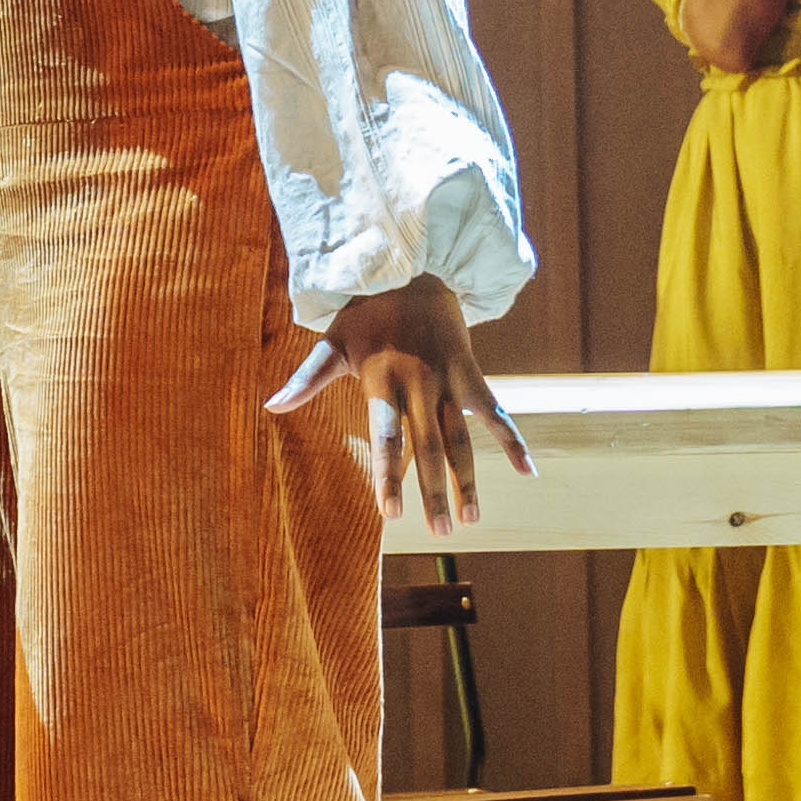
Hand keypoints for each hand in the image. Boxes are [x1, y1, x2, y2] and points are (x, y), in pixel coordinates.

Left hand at [264, 277, 537, 530]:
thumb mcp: (333, 341)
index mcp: (383, 380)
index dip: (390, 475)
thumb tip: (270, 406)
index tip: (391, 514)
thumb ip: (306, 378)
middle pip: (429, 447)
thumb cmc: (366, 312)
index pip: (387, 436)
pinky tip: (529, 472)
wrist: (413, 267)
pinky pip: (496, 413)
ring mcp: (449, 380)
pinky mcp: (471, 374)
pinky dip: (513, 441)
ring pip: (462, 438)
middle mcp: (420, 383)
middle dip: (435, 491)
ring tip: (470, 519)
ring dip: (468, 480)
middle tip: (438, 533)